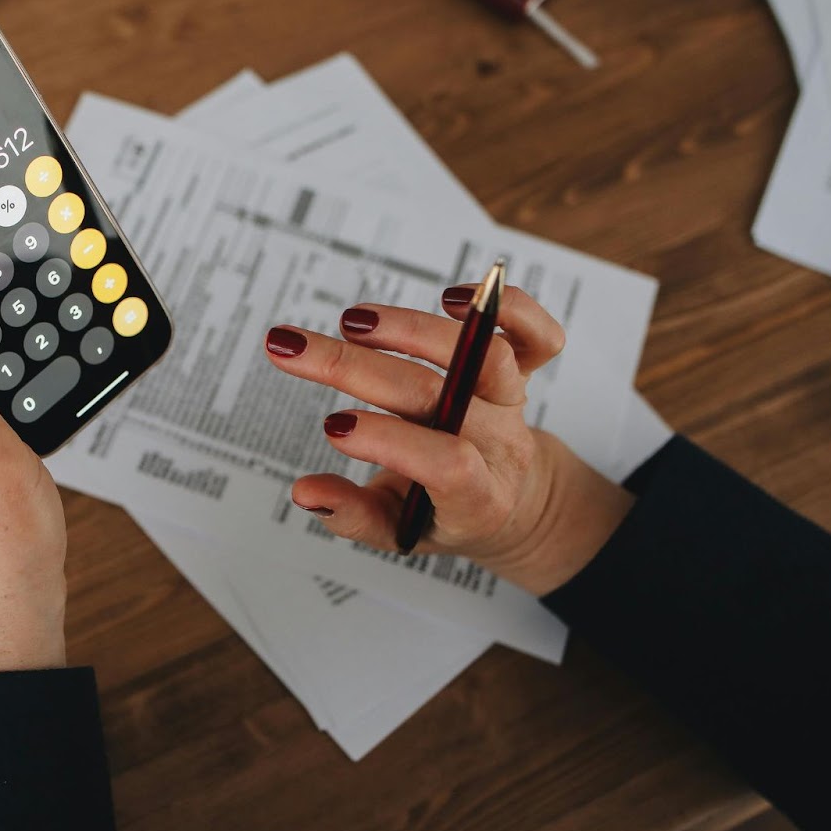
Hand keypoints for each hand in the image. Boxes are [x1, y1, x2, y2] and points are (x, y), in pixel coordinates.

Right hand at [264, 285, 632, 595]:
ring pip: (483, 354)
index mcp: (476, 498)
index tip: (331, 424)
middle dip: (356, 367)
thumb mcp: (397, 530)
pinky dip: (511, 307)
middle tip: (292, 349)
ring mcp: (515, 404)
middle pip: (440, 396)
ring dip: (413, 329)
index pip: (446, 463)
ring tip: (350, 322)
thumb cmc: (443, 512)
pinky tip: (452, 299)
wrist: (508, 500)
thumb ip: (352, 516)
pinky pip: (539, 335)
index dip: (390, 441)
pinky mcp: (527, 371)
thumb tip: (305, 491)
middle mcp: (502, 445)